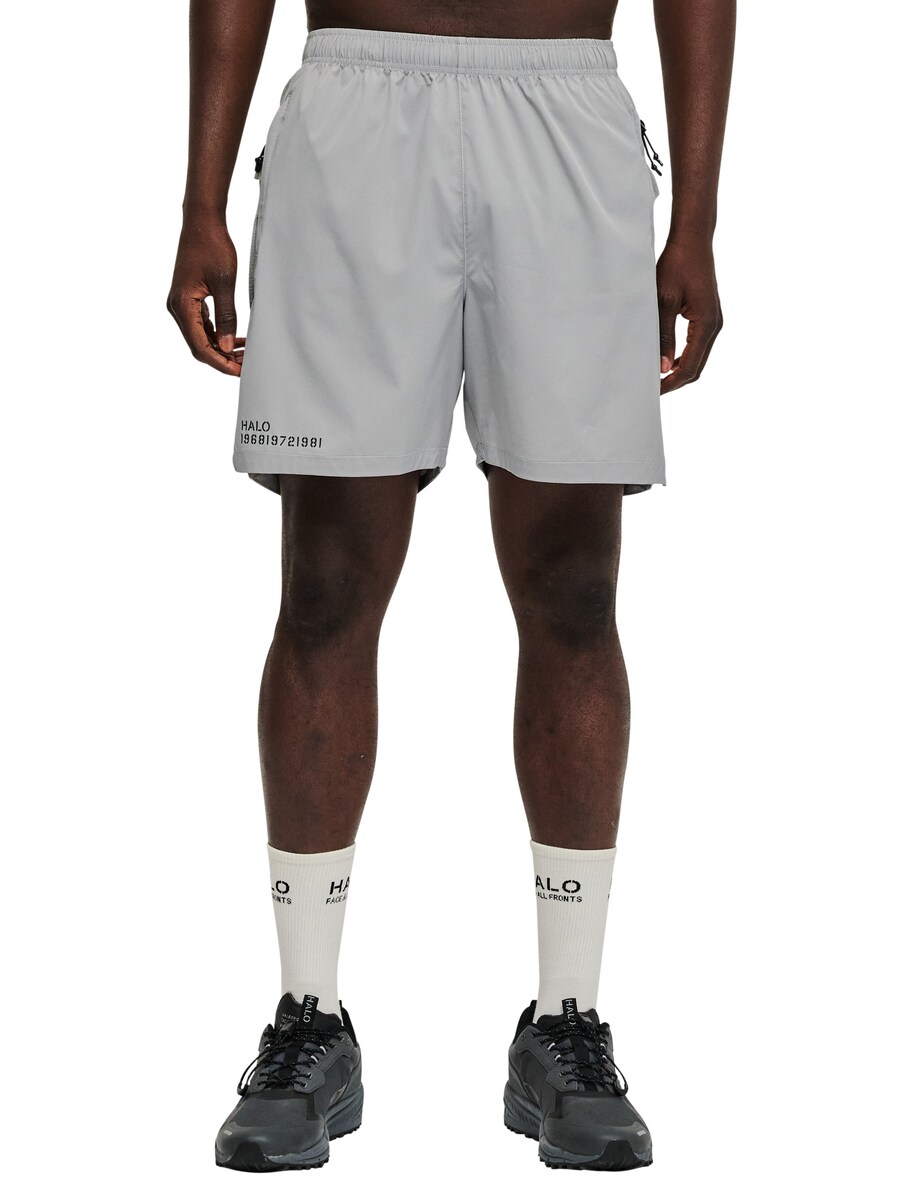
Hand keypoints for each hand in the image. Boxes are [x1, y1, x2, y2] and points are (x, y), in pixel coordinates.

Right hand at [167, 219, 243, 375]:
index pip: (200, 347)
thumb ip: (226, 317)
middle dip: (223, 359)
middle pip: (198, 346)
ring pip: (200, 337)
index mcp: (182, 305)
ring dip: (221, 348)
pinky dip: (218, 335)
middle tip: (247, 365)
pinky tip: (236, 339)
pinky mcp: (188, 299)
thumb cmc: (213, 247)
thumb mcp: (224, 284)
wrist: (202, 222)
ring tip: (245, 354)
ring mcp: (181, 304)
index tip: (240, 371)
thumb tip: (227, 347)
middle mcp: (177, 308)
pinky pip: (201, 325)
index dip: (221, 363)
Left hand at [657, 235, 722, 394]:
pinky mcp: (707, 316)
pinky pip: (697, 345)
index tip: (653, 392)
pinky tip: (666, 359)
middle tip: (652, 390)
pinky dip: (683, 357)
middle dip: (675, 381)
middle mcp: (714, 325)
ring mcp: (713, 321)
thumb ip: (663, 335)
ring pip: (698, 358)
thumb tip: (662, 367)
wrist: (693, 240)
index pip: (690, 366)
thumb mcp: (664, 300)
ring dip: (678, 370)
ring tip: (656, 377)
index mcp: (706, 324)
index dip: (671, 383)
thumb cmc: (677, 264)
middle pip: (697, 367)